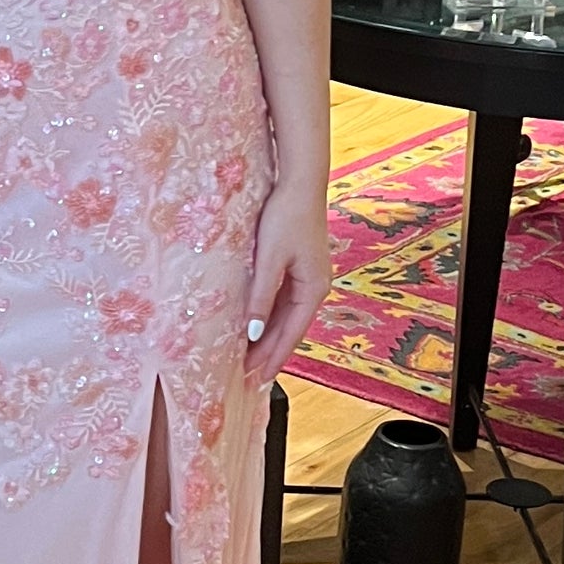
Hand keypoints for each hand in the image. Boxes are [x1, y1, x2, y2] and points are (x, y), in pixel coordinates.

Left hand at [243, 179, 331, 389]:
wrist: (301, 184)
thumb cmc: (285, 217)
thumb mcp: (269, 259)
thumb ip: (261, 296)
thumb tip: (253, 331)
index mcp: (313, 289)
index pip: (290, 334)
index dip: (272, 357)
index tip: (255, 379)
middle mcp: (315, 288)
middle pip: (290, 329)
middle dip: (269, 353)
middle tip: (248, 377)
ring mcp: (309, 278)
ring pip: (287, 317)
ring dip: (270, 338)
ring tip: (251, 359)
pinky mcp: (301, 268)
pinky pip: (285, 302)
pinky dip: (271, 318)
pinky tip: (258, 327)